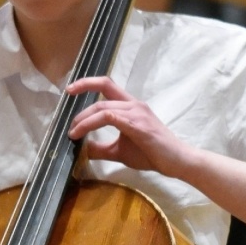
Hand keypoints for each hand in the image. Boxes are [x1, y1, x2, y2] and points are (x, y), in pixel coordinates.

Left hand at [66, 75, 186, 176]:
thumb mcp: (119, 151)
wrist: (176, 161)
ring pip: (103, 107)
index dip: (87, 83)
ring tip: (73, 133)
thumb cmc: (152, 154)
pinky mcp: (138, 124)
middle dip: (81, 106)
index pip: (107, 85)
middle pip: (102, 94)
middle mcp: (134, 104)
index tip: (70, 90)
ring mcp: (136, 112)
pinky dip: (92, 124)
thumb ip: (101, 148)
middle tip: (69, 125)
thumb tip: (82, 149)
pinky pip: (109, 117)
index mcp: (130, 106)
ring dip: (83, 120)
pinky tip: (82, 134)